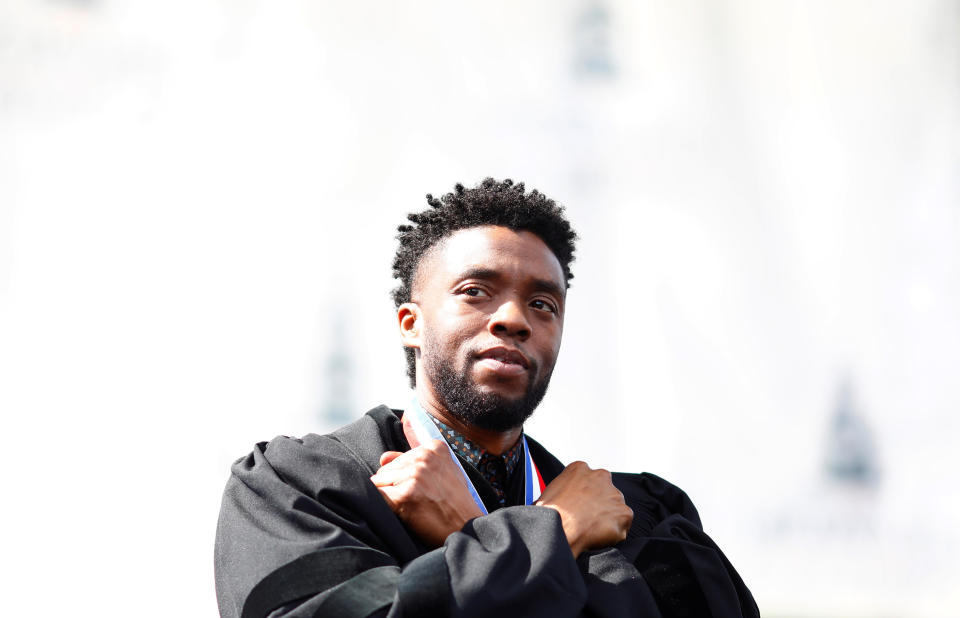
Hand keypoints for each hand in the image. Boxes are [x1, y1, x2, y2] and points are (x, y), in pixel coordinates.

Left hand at [370, 439, 484, 547]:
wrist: (466, 529)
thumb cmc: (454, 504)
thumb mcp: (442, 473)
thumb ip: (413, 461)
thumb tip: (383, 458)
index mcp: (434, 447)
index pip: (399, 458)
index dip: (404, 478)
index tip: (420, 489)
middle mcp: (424, 456)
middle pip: (386, 469)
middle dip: (394, 487)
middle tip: (418, 501)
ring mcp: (415, 474)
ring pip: (378, 482)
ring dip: (390, 498)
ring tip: (413, 507)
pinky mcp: (405, 494)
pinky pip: (377, 497)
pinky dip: (383, 507)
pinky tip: (401, 513)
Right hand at [535, 461, 632, 557]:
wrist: (559, 530)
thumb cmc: (550, 514)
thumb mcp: (550, 491)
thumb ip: (564, 489)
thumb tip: (563, 502)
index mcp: (580, 469)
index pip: (587, 480)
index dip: (584, 495)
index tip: (579, 506)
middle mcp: (601, 477)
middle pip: (604, 491)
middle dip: (598, 504)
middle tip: (586, 519)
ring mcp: (615, 495)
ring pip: (614, 508)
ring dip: (606, 518)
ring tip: (591, 531)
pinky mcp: (624, 513)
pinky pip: (622, 525)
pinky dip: (614, 533)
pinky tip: (598, 537)